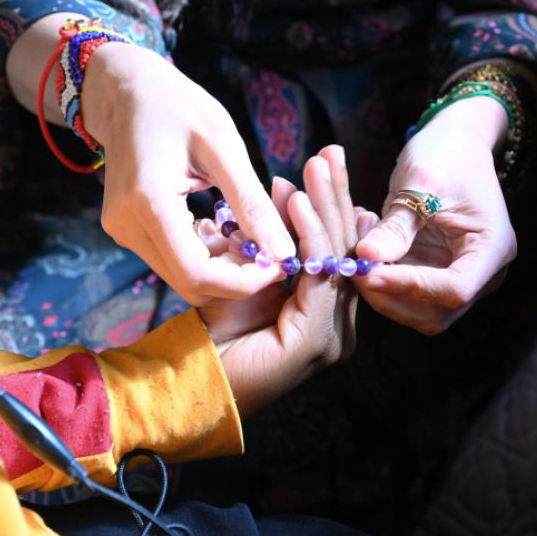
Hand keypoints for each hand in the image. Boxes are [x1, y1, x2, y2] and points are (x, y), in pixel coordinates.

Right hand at [80, 42, 295, 303]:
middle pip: (189, 282)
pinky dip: (205, 255)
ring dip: (223, 267)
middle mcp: (127, 225)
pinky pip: (172, 259)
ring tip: (252, 236)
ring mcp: (122, 230)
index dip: (243, 281)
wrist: (126, 90)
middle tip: (273, 252)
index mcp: (149, 201)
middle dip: (237, 278)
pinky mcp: (126, 230)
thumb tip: (284, 252)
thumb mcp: (224, 146)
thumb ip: (252, 203)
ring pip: (181, 275)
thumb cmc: (179, 106)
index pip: (197, 272)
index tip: (280, 265)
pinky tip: (227, 229)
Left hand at [198, 145, 366, 417]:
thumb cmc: (214, 333)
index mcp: (330, 310)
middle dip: (336, 196)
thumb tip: (280, 191)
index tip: (324, 160)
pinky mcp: (317, 340)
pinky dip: (309, 236)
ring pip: (337, 257)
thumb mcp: (247, 273)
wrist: (190, 383)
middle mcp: (342, 324)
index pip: (339, 247)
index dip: (333, 202)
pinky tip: (297, 203)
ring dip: (325, 208)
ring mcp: (334, 335)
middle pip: (346, 247)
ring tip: (315, 166)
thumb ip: (267, 240)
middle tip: (328, 152)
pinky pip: (319, 276)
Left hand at [355, 97, 516, 334]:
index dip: (410, 287)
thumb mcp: (420, 182)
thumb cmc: (446, 153)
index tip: (368, 273)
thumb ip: (396, 226)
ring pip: (415, 309)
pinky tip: (363, 244)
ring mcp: (458, 275)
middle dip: (390, 295)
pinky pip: (403, 290)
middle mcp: (481, 272)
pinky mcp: (434, 273)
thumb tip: (365, 259)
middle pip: (436, 312)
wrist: (455, 141)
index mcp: (492, 249)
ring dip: (379, 287)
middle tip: (353, 266)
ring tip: (358, 243)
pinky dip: (378, 277)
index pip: (455, 288)